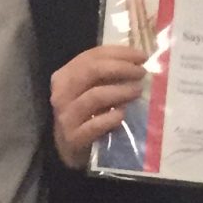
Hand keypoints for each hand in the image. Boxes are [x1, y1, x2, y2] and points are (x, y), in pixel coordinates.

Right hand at [49, 44, 148, 168]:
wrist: (69, 149)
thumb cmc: (86, 114)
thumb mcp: (90, 90)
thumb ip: (105, 76)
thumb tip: (137, 62)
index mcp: (64, 75)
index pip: (92, 56)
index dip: (119, 53)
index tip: (141, 56)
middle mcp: (61, 93)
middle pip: (91, 71)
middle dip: (121, 68)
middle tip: (141, 72)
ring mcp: (66, 116)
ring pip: (94, 96)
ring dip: (119, 91)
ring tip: (137, 91)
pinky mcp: (73, 138)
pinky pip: (94, 125)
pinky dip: (111, 118)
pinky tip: (122, 115)